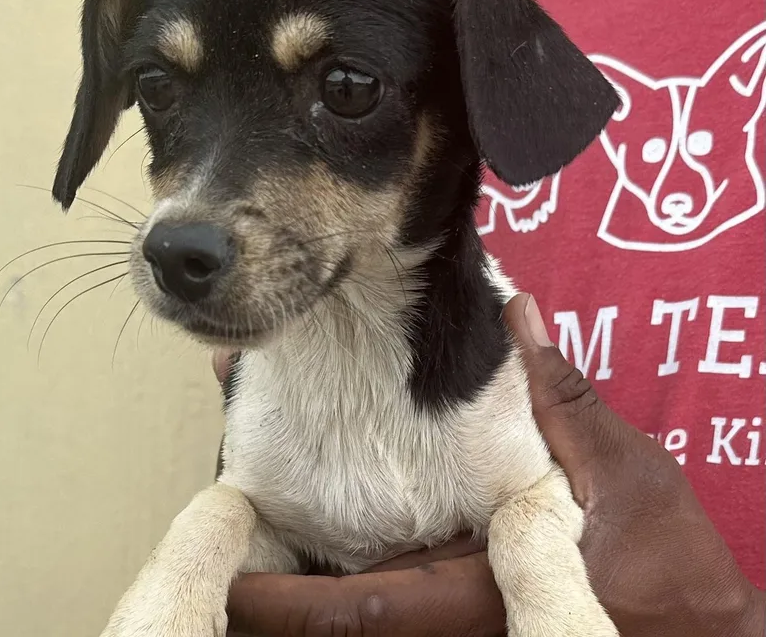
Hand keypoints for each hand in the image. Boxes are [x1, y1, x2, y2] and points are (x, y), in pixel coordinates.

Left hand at [214, 294, 764, 636]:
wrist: (700, 627)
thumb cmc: (666, 562)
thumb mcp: (620, 472)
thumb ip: (559, 400)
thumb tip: (520, 318)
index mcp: (478, 589)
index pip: (363, 610)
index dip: (290, 602)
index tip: (232, 582)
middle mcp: (459, 612)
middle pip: (348, 618)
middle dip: (283, 591)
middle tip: (225, 548)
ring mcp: (466, 618)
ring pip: (369, 612)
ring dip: (312, 576)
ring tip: (261, 533)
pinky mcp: (478, 609)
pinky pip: (403, 599)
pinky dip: (357, 567)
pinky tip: (334, 530)